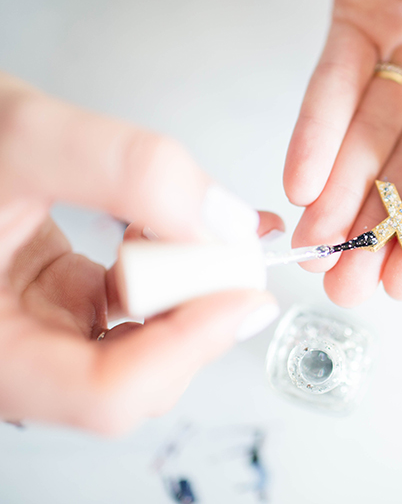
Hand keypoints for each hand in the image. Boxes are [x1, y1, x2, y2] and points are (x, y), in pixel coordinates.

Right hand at [0, 73, 279, 434]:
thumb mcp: (26, 142)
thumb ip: (126, 172)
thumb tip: (221, 220)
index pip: (106, 394)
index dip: (188, 348)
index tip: (244, 297)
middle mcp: (20, 354)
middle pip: (140, 376)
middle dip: (200, 313)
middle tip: (234, 254)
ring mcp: (47, 327)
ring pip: (149, 340)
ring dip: (194, 288)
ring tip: (208, 230)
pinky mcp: (66, 297)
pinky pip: (141, 301)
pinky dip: (176, 266)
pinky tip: (186, 225)